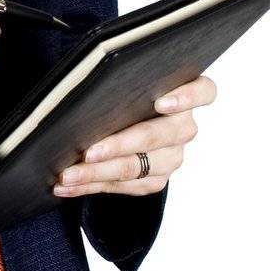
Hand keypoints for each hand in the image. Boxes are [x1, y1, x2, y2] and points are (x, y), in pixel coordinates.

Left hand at [52, 74, 216, 196]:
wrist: (121, 123)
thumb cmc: (120, 95)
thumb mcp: (124, 84)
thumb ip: (118, 84)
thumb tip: (84, 92)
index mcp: (183, 94)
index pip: (203, 92)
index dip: (186, 97)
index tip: (160, 103)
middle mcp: (182, 127)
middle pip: (155, 136)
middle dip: (117, 145)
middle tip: (87, 152)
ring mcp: (172, 156)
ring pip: (135, 167)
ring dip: (96, 173)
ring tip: (66, 175)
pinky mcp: (155, 179)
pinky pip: (123, 186)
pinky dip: (90, 186)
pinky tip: (67, 186)